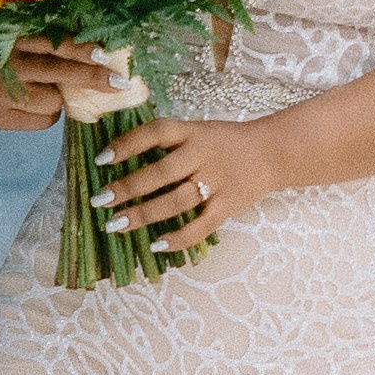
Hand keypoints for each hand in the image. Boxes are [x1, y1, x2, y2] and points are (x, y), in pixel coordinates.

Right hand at [0, 38, 122, 130]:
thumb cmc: (7, 56)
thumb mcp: (22, 42)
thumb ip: (50, 46)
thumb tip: (100, 59)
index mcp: (11, 39)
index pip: (52, 44)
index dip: (81, 50)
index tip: (106, 56)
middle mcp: (2, 65)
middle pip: (57, 73)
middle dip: (91, 78)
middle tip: (119, 83)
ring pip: (53, 101)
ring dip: (59, 98)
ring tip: (43, 89)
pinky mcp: (0, 119)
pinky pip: (44, 121)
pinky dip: (47, 114)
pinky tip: (32, 105)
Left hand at [95, 109, 277, 252]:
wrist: (273, 152)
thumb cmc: (226, 142)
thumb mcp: (197, 130)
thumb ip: (167, 141)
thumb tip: (121, 155)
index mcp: (193, 132)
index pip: (157, 132)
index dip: (128, 144)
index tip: (101, 159)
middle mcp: (203, 155)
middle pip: (162, 172)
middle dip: (129, 187)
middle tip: (100, 200)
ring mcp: (217, 183)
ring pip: (177, 202)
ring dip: (144, 214)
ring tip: (116, 224)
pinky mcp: (228, 207)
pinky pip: (201, 227)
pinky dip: (178, 238)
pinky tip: (154, 244)